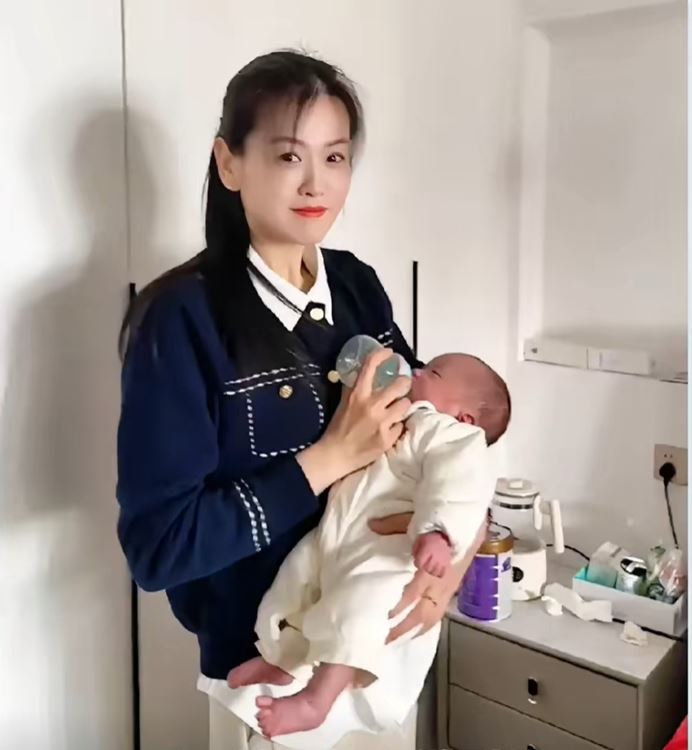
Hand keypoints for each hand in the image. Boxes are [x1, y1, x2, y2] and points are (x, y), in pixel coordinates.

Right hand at [297, 349, 410, 493]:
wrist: (337, 454)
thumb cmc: (339, 427)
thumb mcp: (344, 402)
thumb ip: (355, 387)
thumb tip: (362, 373)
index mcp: (358, 394)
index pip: (370, 366)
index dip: (382, 354)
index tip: (389, 353)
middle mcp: (372, 405)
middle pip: (401, 384)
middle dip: (404, 383)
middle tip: (403, 385)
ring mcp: (382, 422)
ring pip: (405, 404)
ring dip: (402, 406)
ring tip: (396, 410)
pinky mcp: (388, 438)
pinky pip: (401, 426)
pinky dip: (397, 426)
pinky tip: (390, 429)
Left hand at [385, 517, 487, 642]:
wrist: (474, 508)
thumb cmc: (444, 510)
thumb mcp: (418, 513)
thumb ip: (395, 523)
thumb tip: (372, 526)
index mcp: (435, 562)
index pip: (414, 592)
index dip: (397, 608)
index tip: (379, 619)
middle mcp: (444, 579)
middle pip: (422, 612)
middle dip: (402, 629)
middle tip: (381, 640)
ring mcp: (451, 584)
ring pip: (432, 615)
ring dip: (413, 629)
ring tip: (393, 640)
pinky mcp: (454, 584)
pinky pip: (439, 610)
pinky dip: (425, 623)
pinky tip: (414, 628)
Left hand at [413, 532, 451, 577]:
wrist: (443, 537)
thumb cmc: (429, 539)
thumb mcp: (419, 540)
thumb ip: (414, 549)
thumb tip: (413, 557)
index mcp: (427, 550)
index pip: (419, 563)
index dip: (416, 563)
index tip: (417, 560)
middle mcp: (435, 556)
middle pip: (427, 569)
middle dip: (423, 567)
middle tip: (423, 563)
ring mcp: (442, 561)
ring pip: (434, 573)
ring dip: (430, 571)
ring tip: (429, 566)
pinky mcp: (447, 564)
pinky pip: (442, 574)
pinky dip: (437, 573)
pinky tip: (435, 569)